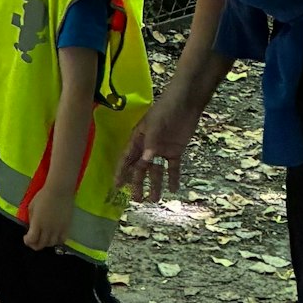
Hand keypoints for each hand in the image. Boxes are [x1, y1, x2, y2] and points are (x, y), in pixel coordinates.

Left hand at [22, 185, 72, 250]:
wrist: (59, 191)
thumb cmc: (43, 196)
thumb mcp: (31, 207)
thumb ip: (31, 219)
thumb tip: (32, 227)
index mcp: (37, 223)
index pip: (32, 239)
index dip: (27, 241)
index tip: (26, 238)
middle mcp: (48, 229)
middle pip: (41, 244)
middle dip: (35, 245)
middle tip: (33, 241)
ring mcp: (58, 229)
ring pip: (52, 244)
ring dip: (46, 243)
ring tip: (43, 238)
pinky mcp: (66, 227)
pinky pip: (62, 240)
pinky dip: (57, 241)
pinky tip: (54, 237)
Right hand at [118, 82, 203, 202]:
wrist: (185, 103)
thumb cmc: (165, 110)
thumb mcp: (155, 125)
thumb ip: (151, 143)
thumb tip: (146, 162)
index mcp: (138, 139)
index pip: (127, 159)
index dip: (121, 172)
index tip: (117, 186)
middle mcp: (147, 147)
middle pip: (140, 168)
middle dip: (137, 183)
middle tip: (137, 199)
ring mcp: (161, 150)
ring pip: (155, 171)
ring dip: (155, 184)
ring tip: (155, 200)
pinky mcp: (175, 151)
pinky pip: (172, 167)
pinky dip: (173, 178)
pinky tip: (174, 189)